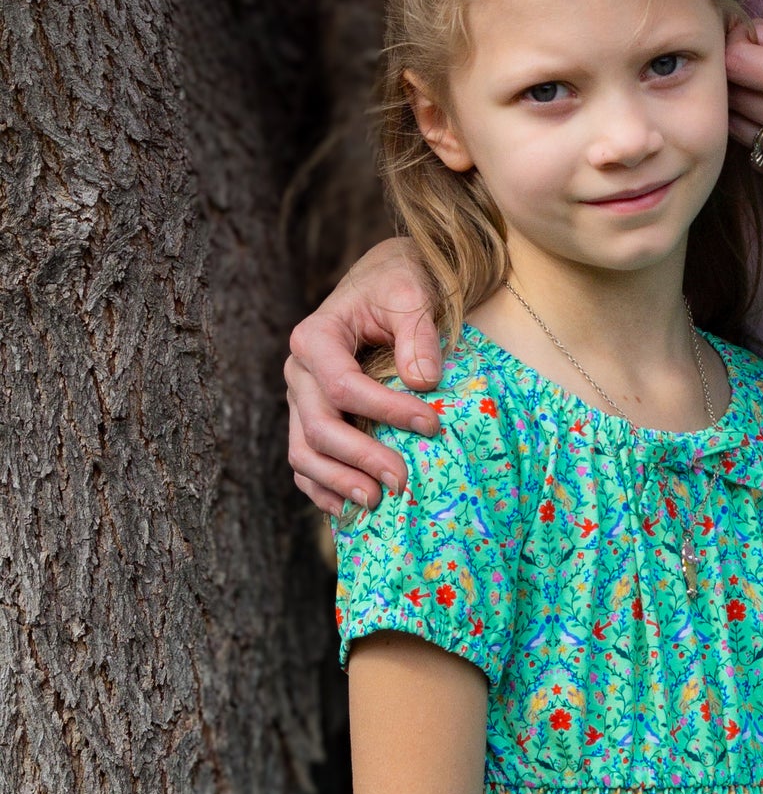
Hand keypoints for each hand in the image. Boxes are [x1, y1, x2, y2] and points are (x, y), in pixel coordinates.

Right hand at [286, 238, 443, 516]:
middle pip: (318, 427)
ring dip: (337, 482)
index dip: (387, 411)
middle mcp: (299, 372)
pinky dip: (323, 488)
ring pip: (303, 452)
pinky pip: (305, 462)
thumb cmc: (398, 284)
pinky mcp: (309, 419)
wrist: (384, 284)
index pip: (344, 386)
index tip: (432, 425)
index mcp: (315, 338)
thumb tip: (423, 382)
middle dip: (360, 458)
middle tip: (402, 482)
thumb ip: (417, 333)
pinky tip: (350, 509)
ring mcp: (301, 400)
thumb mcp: (412, 292)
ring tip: (377, 501)